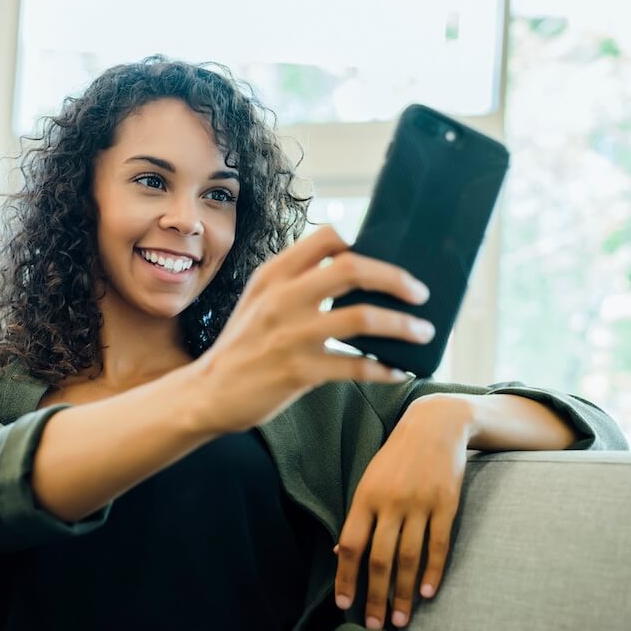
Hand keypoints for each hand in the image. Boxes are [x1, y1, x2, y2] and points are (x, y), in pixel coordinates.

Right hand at [187, 225, 433, 435]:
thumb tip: (352, 272)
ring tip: (423, 332)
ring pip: (362, 318)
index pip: (326, 237)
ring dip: (402, 325)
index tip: (383, 260)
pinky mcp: (298, 371)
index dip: (361, 244)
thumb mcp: (259, 300)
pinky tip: (397, 371)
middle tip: (420, 292)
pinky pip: (355, 366)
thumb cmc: (242, 346)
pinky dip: (385, 369)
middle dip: (396, 278)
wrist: (207, 393)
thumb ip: (295, 283)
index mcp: (274, 274)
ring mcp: (291, 334)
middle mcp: (283, 297)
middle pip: (353, 269)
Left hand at [332, 393, 473, 630]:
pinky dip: (433, 572)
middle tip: (374, 626)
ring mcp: (419, 504)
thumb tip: (337, 554)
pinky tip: (426, 593)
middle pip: (379, 558)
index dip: (344, 577)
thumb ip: (357, 517)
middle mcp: (390, 503)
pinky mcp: (446, 504)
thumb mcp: (369, 480)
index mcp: (365, 497)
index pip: (349, 545)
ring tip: (399, 619)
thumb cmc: (396, 457)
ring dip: (402, 593)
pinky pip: (438, 545)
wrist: (435, 424)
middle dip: (375, 596)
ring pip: (409, 558)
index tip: (343, 605)